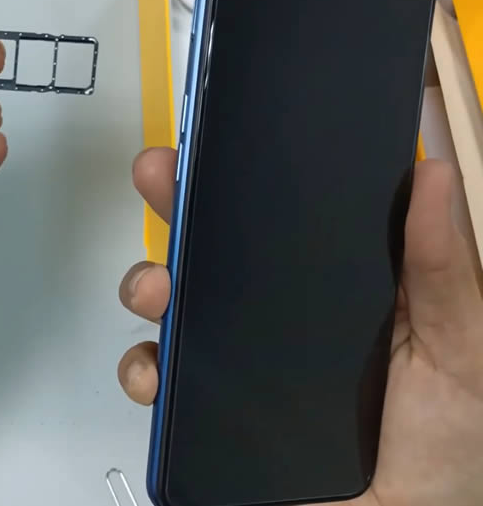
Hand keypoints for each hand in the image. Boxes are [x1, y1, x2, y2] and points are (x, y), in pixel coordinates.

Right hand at [118, 148, 482, 505]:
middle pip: (210, 250)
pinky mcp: (208, 414)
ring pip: (173, 307)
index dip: (239, 179)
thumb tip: (432, 179)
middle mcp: (273, 321)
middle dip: (173, 207)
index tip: (214, 145)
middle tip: (159, 179)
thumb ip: (442, 270)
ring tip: (158, 290)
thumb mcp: (458, 347)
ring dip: (148, 284)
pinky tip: (157, 370)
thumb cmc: (448, 450)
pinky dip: (143, 369)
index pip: (276, 223)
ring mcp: (236, 365)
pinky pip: (160, 381)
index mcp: (328, 291)